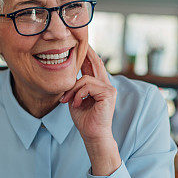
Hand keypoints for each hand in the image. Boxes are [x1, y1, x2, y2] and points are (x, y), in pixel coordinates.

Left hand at [60, 47, 120, 174]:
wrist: (92, 135)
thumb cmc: (84, 119)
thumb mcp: (76, 99)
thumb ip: (76, 87)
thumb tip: (70, 74)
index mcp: (99, 86)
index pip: (94, 66)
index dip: (88, 55)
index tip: (82, 45)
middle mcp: (106, 85)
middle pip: (96, 63)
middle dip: (87, 53)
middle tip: (82, 42)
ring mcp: (109, 89)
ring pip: (85, 79)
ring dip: (73, 90)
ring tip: (68, 101)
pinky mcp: (108, 94)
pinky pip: (88, 86)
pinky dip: (78, 95)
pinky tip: (75, 104)